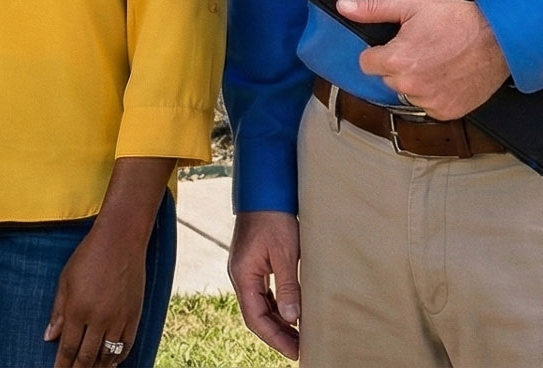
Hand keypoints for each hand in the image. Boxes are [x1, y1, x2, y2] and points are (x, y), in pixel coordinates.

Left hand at [46, 216, 149, 367]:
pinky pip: (126, 346)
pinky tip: (111, 362)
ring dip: (97, 367)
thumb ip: (57, 311)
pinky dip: (118, 358)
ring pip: (107, 355)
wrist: (120, 241)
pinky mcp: (134, 316)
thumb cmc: (88, 256)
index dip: (62, 365)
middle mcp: (98, 318)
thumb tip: (48, 337)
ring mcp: (118, 319)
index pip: (68, 348)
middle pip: (86, 357)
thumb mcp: (65, 280)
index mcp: (77, 309)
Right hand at [228, 210, 301, 359]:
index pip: (255, 318)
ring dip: (278, 323)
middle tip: (301, 350)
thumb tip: (292, 319)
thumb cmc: (274, 217)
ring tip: (299, 337)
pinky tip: (293, 315)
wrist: (265, 190)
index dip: (274, 338)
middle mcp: (241, 275)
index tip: (295, 352)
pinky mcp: (255, 264)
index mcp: (243, 274)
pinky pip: (264, 294)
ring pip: (261, 305)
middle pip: (256, 315)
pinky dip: (278, 307)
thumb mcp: (285, 253)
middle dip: (277, 335)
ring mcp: (247, 270)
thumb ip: (288, 287)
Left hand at [339, 0, 510, 119]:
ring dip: (417, 81)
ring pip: (407, 92)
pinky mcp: (447, 112)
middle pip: (387, 78)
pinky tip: (448, 76)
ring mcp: (429, 101)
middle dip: (399, 65)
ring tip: (439, 61)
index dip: (380, 52)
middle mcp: (409, 85)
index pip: (367, 64)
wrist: (499, 38)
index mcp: (396, 60)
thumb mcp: (412, 5)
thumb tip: (343, 7)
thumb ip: (373, 9)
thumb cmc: (456, 19)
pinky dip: (434, 94)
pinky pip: (428, 105)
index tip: (398, 44)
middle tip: (424, 49)